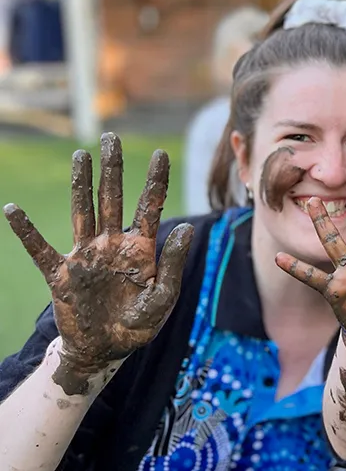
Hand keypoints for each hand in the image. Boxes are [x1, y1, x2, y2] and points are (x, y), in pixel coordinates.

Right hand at [4, 133, 193, 394]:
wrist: (105, 350)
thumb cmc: (138, 325)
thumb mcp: (162, 299)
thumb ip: (172, 264)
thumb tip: (185, 227)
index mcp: (141, 249)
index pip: (150, 207)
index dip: (155, 181)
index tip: (161, 154)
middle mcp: (113, 244)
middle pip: (113, 198)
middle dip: (113, 169)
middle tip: (111, 137)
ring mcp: (87, 256)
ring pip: (83, 211)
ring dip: (80, 183)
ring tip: (81, 155)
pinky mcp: (62, 274)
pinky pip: (40, 249)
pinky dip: (26, 232)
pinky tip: (12, 210)